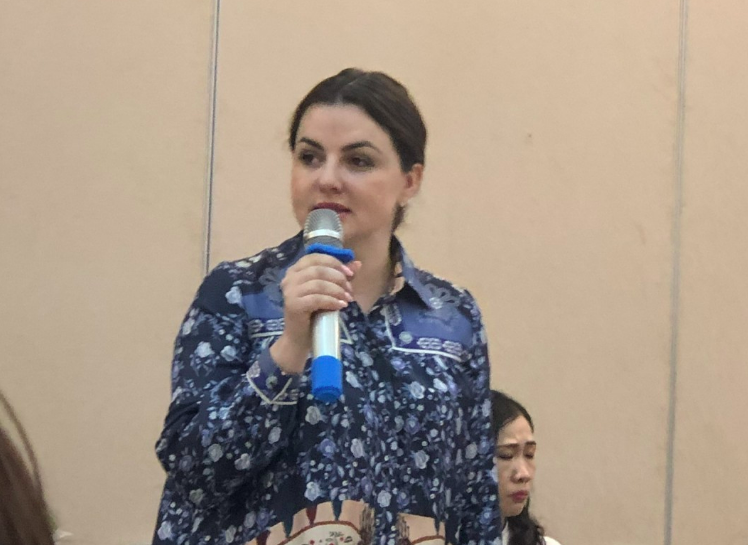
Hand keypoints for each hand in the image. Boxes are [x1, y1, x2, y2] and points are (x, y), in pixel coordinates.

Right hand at [270, 254, 361, 373]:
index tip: (350, 273)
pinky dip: (331, 301)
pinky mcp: (293, 305)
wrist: (299, 337)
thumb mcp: (329, 291)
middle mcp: (289, 278)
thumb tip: (358, 263)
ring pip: (318, 283)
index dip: (334, 262)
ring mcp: (289, 291)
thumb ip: (341, 276)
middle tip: (349, 289)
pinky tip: (341, 306)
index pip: (315, 257)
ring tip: (347, 298)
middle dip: (338, 278)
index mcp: (296, 270)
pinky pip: (316, 299)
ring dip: (337, 290)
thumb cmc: (314, 312)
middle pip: (318, 269)